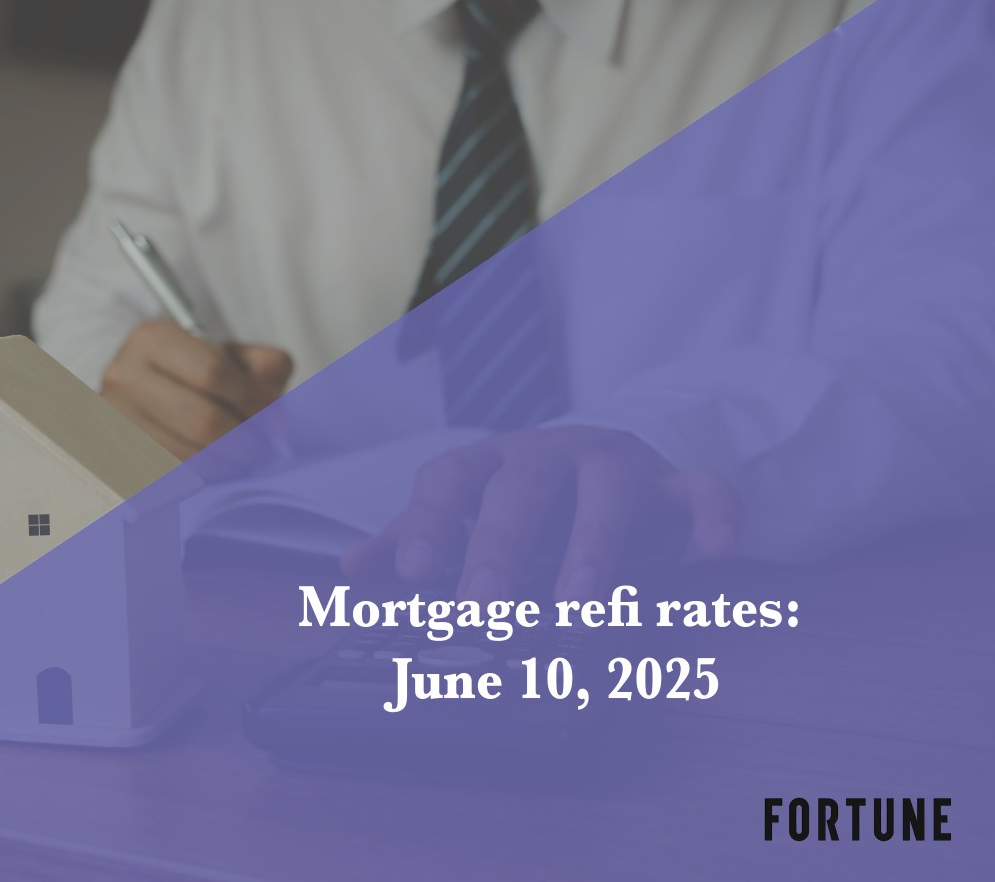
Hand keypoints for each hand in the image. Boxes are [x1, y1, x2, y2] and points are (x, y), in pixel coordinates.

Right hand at [101, 318, 293, 458]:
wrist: (142, 386)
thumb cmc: (194, 369)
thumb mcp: (231, 353)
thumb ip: (265, 368)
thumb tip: (273, 419)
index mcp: (153, 338)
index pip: (212, 371)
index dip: (250, 398)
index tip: (270, 413)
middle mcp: (125, 377)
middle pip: (203, 420)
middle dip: (245, 437)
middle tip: (265, 443)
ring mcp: (116, 420)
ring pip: (191, 454)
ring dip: (231, 460)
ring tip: (246, 452)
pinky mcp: (119, 456)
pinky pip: (177, 475)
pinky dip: (208, 472)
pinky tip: (220, 461)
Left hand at [340, 426, 740, 601]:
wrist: (602, 459)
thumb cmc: (521, 499)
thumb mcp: (465, 516)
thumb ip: (410, 542)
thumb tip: (350, 568)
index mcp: (489, 463)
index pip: (448, 480)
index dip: (427, 523)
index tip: (411, 574)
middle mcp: (547, 455)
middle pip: (520, 489)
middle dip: (500, 546)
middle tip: (483, 606)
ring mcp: (612, 464)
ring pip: (606, 490)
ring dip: (593, 546)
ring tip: (580, 604)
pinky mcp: (670, 482)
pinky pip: (700, 489)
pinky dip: (712, 515)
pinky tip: (712, 553)